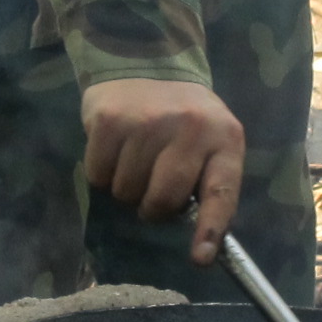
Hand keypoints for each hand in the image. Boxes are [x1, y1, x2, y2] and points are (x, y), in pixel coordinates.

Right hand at [81, 78, 244, 262]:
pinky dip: (101, 172)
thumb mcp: (210, 141)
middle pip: (163, 199)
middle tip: (152, 186)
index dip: (210, 229)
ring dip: (126, 187)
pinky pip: (98, 175)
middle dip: (153, 206)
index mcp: (224, 138)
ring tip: (135, 158)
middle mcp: (190, 127)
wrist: (145, 62)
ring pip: (126, 191)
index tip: (200, 259)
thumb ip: (208, 182)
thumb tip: (202, 247)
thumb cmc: (183, 118)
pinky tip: (114, 148)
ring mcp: (148, 122)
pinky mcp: (110, 119)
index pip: (221, 192)